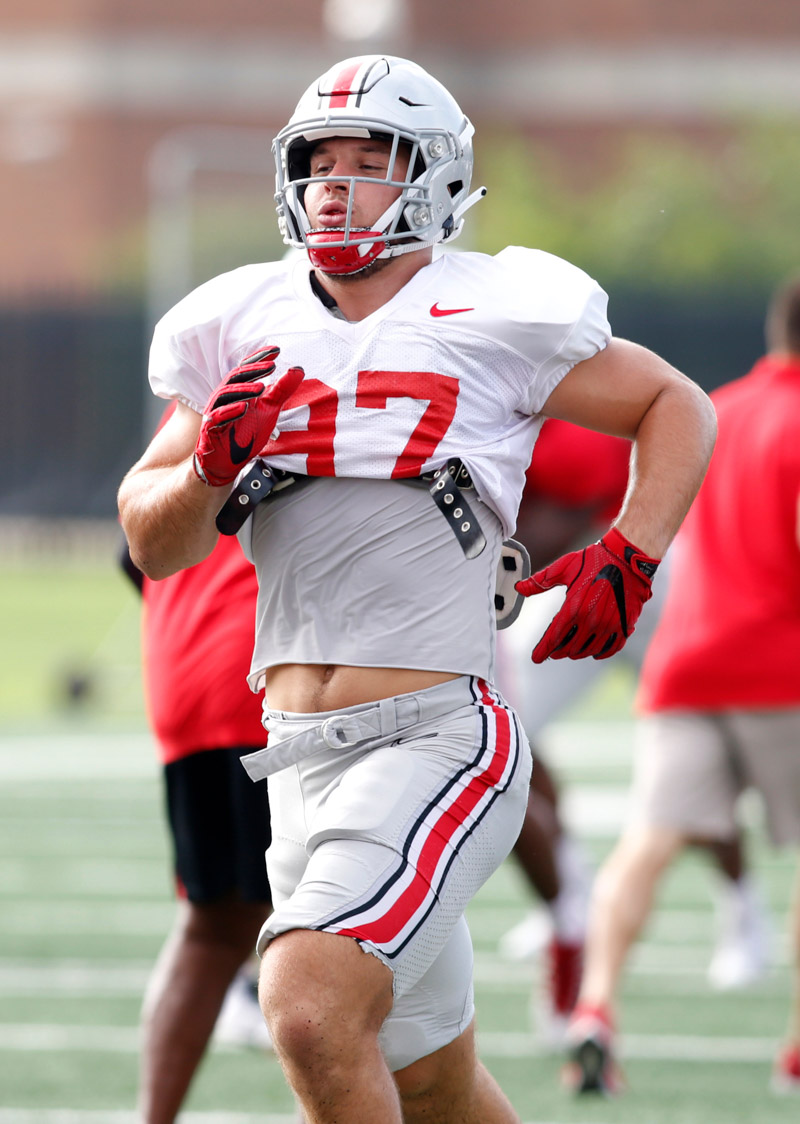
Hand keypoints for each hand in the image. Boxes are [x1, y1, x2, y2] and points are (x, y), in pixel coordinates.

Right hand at [192, 348, 303, 486]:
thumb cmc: (245, 434)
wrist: (228, 463)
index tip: (276, 350)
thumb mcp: (269, 409)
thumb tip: (298, 370)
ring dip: (244, 390)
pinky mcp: (210, 429)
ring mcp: (215, 412)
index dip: (259, 358)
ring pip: (225, 395)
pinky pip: (217, 417)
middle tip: (272, 366)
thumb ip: (281, 390)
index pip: (247, 368)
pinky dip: (230, 412)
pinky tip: (244, 408)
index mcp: (237, 390)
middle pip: (235, 378)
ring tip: (262, 387)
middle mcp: (224, 397)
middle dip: (253, 370)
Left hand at [515, 526, 659, 661]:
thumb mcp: (563, 567)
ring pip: (588, 650)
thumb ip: (540, 581)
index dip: (543, 650)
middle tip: (552, 652)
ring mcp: (609, 625)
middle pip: (569, 647)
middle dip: (558, 651)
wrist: (626, 558)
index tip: (536, 658)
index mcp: (573, 607)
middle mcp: (590, 620)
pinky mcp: (624, 626)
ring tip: (570, 651)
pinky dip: (600, 653)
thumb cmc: (593, 560)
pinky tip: (593, 652)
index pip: (554, 637)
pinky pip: (610, 648)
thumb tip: (519, 587)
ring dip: (576, 653)